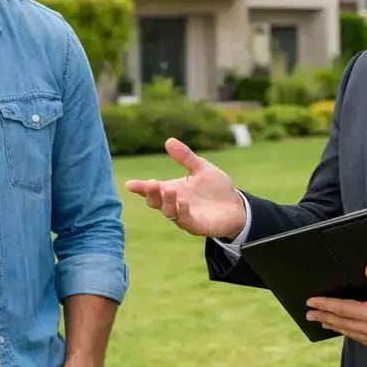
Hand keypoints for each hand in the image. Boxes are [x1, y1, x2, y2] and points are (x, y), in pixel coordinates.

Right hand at [124, 137, 244, 239]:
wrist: (237, 206)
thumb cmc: (217, 188)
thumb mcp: (201, 168)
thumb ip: (185, 157)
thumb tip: (168, 141)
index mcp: (173, 190)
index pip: (152, 189)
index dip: (140, 187)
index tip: (129, 184)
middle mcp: (174, 204)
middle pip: (155, 202)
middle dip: (151, 194)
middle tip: (151, 184)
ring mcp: (184, 216)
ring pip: (168, 212)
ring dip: (166, 201)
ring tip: (169, 189)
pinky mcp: (196, 225)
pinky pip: (185, 220)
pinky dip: (182, 211)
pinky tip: (182, 201)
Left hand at [305, 264, 366, 347]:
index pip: (344, 309)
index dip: (326, 305)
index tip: (312, 302)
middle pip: (343, 323)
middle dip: (325, 317)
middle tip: (310, 315)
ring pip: (352, 333)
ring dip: (336, 327)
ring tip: (324, 322)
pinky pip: (363, 340)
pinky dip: (351, 335)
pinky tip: (350, 332)